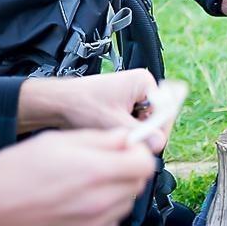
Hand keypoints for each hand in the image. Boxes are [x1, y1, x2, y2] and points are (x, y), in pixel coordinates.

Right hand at [0, 129, 156, 225]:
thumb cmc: (15, 171)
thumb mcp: (58, 140)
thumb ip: (100, 139)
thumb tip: (125, 139)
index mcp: (95, 172)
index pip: (144, 164)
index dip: (138, 152)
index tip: (127, 147)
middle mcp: (98, 202)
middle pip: (137, 185)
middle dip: (129, 169)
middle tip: (110, 160)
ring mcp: (91, 223)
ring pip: (125, 204)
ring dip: (118, 189)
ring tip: (91, 179)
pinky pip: (108, 220)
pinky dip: (104, 208)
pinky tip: (82, 198)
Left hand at [18, 69, 171, 153]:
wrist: (60, 103)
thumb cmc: (82, 104)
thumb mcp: (112, 122)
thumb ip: (138, 134)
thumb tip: (159, 144)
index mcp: (144, 82)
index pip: (166, 110)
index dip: (159, 129)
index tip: (151, 144)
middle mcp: (142, 86)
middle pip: (157, 117)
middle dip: (145, 132)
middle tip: (130, 143)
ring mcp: (134, 95)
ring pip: (146, 122)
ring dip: (135, 133)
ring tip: (116, 135)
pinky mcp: (126, 105)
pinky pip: (136, 122)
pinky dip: (128, 131)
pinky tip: (113, 133)